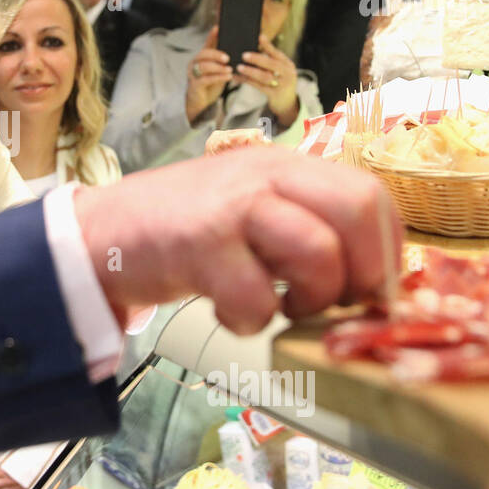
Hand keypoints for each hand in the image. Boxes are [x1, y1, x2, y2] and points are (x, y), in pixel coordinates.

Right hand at [73, 148, 402, 334]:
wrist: (100, 233)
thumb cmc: (184, 232)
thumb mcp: (252, 212)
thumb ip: (303, 229)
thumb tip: (373, 286)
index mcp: (286, 167)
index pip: (370, 194)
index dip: (387, 251)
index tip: (371, 291)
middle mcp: (265, 174)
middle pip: (358, 210)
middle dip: (365, 273)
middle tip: (338, 305)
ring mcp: (232, 206)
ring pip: (318, 252)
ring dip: (310, 300)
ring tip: (280, 308)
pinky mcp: (199, 244)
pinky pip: (257, 298)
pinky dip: (250, 321)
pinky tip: (229, 312)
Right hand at [185, 26, 232, 123]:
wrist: (202, 102)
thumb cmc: (211, 83)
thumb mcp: (219, 69)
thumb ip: (224, 60)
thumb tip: (242, 50)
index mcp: (202, 57)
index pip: (207, 43)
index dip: (212, 35)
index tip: (218, 28)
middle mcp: (195, 63)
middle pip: (203, 54)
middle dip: (216, 54)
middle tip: (227, 57)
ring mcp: (193, 74)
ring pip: (203, 67)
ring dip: (218, 67)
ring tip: (229, 69)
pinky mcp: (194, 85)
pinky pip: (205, 79)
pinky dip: (217, 77)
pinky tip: (227, 77)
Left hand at [236, 35, 299, 126]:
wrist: (287, 103)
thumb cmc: (280, 82)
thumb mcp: (280, 71)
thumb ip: (271, 61)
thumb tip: (254, 46)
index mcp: (288, 64)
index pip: (277, 53)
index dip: (268, 45)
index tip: (259, 37)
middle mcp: (288, 73)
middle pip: (271, 64)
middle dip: (257, 58)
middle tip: (244, 55)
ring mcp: (282, 84)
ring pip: (264, 76)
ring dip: (250, 71)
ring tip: (239, 67)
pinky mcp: (274, 94)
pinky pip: (258, 86)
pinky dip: (247, 81)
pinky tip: (237, 78)